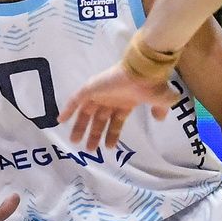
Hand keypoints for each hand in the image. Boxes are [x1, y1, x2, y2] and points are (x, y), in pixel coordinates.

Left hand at [61, 62, 181, 150]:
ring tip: (74, 142)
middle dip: (93, 134)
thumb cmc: (151, 84)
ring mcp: (99, 93)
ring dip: (80, 126)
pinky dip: (67, 109)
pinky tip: (60, 121)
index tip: (109, 148)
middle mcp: (110, 99)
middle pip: (98, 120)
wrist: (143, 70)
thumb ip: (159, 109)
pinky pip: (75, 100)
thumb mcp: (161, 100)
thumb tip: (160, 118)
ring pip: (86, 113)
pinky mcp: (90, 88)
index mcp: (125, 102)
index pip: (115, 122)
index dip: (112, 135)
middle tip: (89, 150)